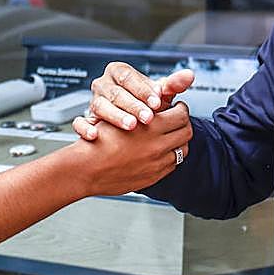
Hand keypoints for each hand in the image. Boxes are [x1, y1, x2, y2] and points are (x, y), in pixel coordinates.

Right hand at [72, 62, 195, 139]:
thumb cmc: (139, 104)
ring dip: (116, 116)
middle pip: (116, 93)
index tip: (158, 100)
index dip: (143, 89)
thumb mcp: (154, 94)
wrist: (118, 125)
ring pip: (100, 107)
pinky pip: (79, 122)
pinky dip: (85, 128)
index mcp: (118, 73)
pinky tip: (96, 135)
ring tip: (131, 126)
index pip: (129, 77)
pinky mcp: (86, 120)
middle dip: (134, 105)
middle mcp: (104, 86)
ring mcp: (93, 103)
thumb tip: (189, 76)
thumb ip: (172, 85)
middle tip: (148, 118)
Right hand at [77, 102, 192, 195]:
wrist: (86, 169)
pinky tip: (161, 150)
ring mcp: (157, 163)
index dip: (181, 108)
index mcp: (152, 127)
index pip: (182, 114)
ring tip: (170, 135)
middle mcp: (158, 145)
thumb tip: (162, 98)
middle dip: (183, 123)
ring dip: (179, 140)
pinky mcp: (153, 176)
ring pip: (183, 150)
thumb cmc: (98, 141)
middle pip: (186, 132)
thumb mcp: (120, 114)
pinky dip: (170, 155)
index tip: (177, 106)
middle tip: (177, 119)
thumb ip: (144, 107)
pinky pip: (172, 165)